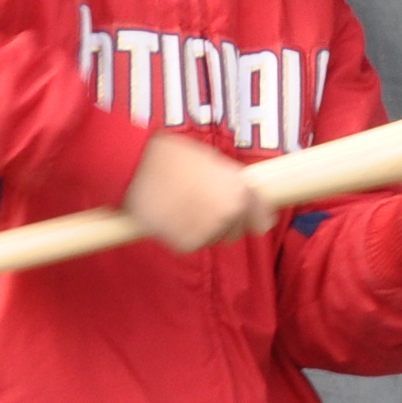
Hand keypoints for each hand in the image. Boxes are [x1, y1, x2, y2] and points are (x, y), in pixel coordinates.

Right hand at [125, 132, 273, 254]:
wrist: (138, 168)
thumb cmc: (174, 158)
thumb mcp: (214, 162)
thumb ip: (232, 184)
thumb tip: (242, 197)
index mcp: (241, 191)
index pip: (262, 219)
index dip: (254, 218)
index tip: (251, 220)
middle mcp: (230, 214)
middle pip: (236, 232)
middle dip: (224, 224)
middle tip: (201, 207)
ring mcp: (210, 231)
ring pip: (212, 239)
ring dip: (202, 230)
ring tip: (182, 207)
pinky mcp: (188, 244)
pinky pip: (191, 244)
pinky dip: (182, 235)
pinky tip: (170, 216)